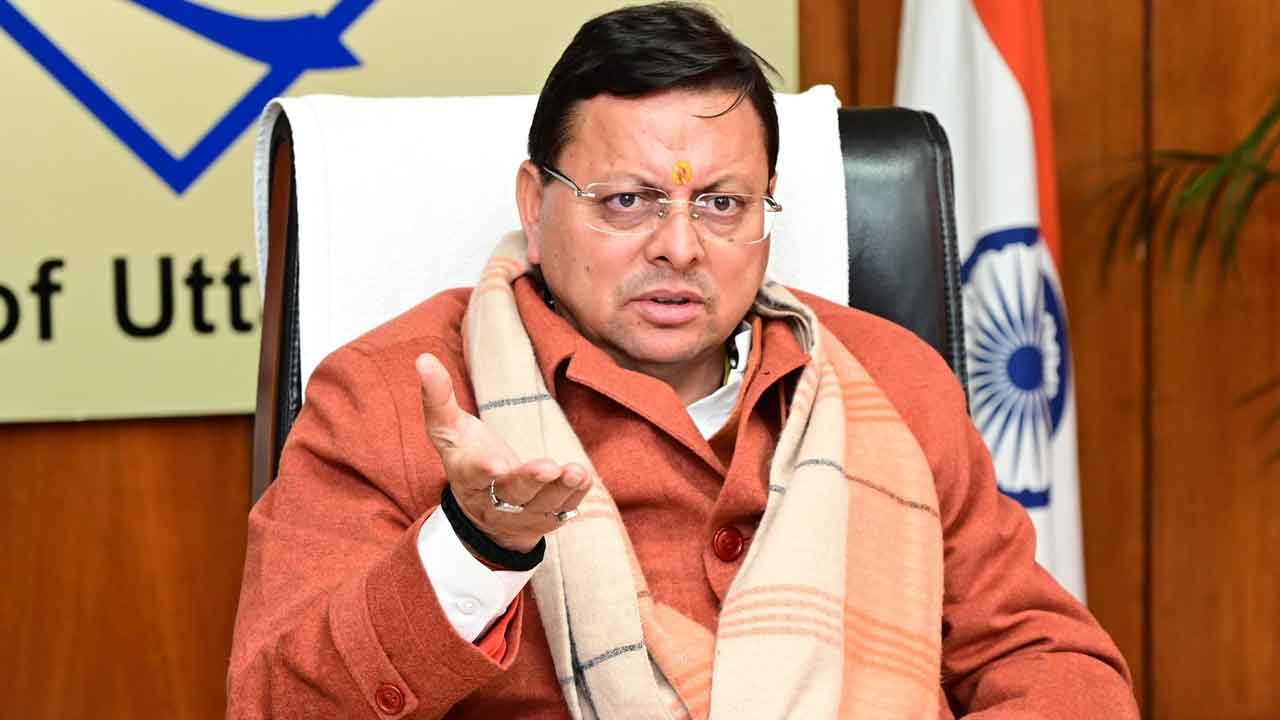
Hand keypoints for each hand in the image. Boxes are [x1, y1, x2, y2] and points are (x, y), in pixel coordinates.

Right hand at [416, 353, 591, 553]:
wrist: (484, 512)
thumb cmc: (468, 458)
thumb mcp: (449, 431)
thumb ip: (438, 398)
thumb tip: (423, 358)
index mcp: (467, 477)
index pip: (474, 475)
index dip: (484, 471)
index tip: (496, 466)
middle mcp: (494, 500)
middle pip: (512, 492)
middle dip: (530, 480)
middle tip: (548, 468)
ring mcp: (522, 513)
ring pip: (542, 504)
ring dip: (561, 489)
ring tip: (576, 471)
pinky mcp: (546, 518)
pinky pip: (563, 510)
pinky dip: (575, 496)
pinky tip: (583, 479)